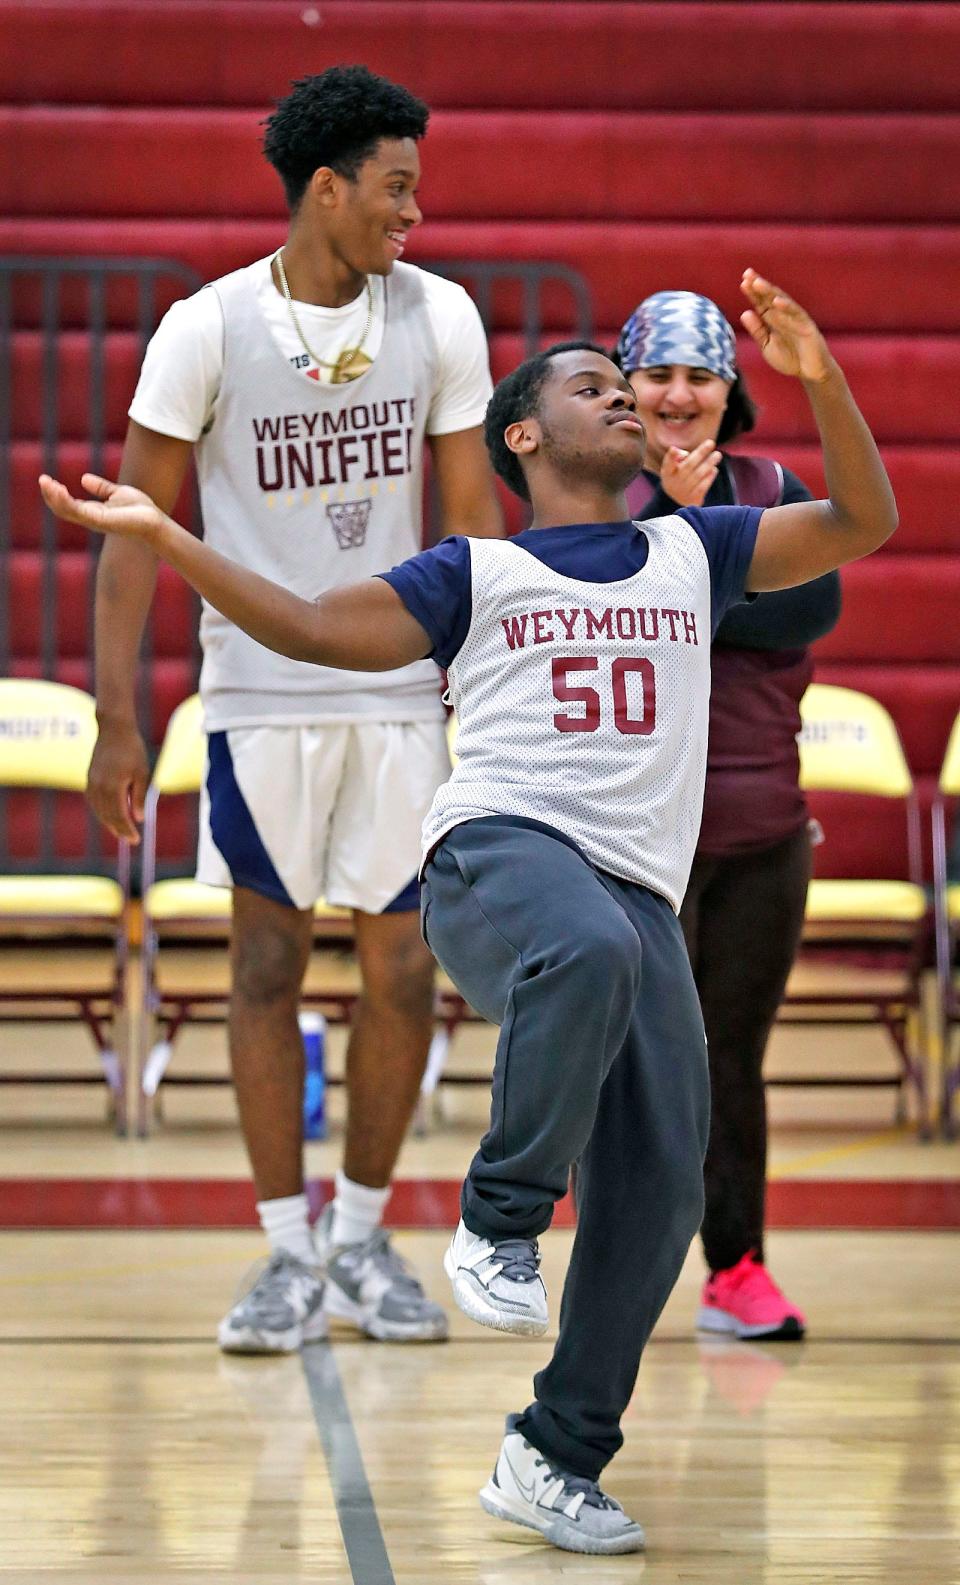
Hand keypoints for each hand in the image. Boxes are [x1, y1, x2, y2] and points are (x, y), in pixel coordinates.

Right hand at [38, 472, 166, 543]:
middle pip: (63, 509)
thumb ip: (101, 487)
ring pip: (67, 511)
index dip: (56, 493)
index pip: (68, 505)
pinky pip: (78, 511)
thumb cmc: (140, 509)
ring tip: (46, 482)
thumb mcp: (117, 492)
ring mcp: (94, 521)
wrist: (155, 520)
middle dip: (50, 495)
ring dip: (54, 497)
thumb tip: (83, 478)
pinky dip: (66, 501)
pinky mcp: (100, 520)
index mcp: (93, 512)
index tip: (47, 480)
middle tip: (42, 479)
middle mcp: (90, 519)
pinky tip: (60, 489)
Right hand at [86, 719, 149, 842]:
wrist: (114, 730)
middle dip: (119, 830)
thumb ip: (139, 797)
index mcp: (113, 787)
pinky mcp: (90, 778)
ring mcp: (92, 782)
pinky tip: (108, 816)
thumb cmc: (132, 750)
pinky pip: (93, 801)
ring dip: (109, 823)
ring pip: (99, 810)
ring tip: (120, 832)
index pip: (120, 816)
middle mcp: (99, 787)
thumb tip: (139, 818)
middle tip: (130, 840)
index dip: (127, 830)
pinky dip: (101, 811)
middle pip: (108, 816)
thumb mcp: (142, 773)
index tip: (136, 840)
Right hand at [660, 439, 721, 506]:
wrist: (677, 502)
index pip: (668, 463)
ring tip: (718, 454)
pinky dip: (709, 477)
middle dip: (700, 453)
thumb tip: (684, 454)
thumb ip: (676, 458)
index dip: (671, 456)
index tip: (673, 448)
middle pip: (689, 466)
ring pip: (698, 475)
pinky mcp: (693, 499)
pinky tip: (714, 469)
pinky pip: (703, 486)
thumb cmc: (677, 477)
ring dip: (709, 463)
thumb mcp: (671, 468)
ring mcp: (684, 491)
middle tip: (711, 442)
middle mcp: (675, 483)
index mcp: (668, 473)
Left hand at [739, 268, 833, 382]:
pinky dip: (786, 307)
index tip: (743, 282)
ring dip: (769, 292)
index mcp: (772, 320)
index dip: (752, 293)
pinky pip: (796, 314)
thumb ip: (757, 331)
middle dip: (758, 285)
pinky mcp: (806, 325)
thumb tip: (744, 313)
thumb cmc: (789, 358)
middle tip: (747, 274)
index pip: (760, 303)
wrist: (810, 372)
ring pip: (781, 302)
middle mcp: (783, 315)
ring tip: (758, 283)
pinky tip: (777, 301)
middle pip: (769, 297)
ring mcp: (795, 318)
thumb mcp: (767, 346)